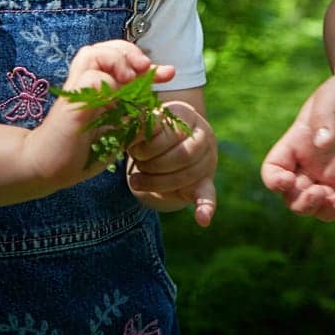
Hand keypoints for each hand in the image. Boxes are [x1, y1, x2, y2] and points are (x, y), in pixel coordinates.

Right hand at [25, 40, 175, 192]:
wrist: (49, 169)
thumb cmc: (82, 151)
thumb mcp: (117, 131)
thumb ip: (133, 115)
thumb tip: (157, 106)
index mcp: (97, 87)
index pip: (121, 60)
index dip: (145, 62)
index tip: (168, 73)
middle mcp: (85, 82)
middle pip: (106, 47)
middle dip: (131, 53)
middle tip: (145, 69)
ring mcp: (77, 89)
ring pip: (94, 53)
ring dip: (117, 60)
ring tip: (128, 80)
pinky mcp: (72, 101)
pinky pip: (91, 77)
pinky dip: (107, 83)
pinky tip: (114, 99)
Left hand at [126, 100, 217, 226]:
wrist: (166, 148)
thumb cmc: (149, 134)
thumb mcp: (143, 124)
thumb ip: (138, 124)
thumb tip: (126, 127)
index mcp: (187, 114)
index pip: (172, 131)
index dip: (149, 144)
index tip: (133, 148)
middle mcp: (203, 135)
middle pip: (183, 154)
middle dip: (153, 164)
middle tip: (136, 165)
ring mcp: (207, 159)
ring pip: (186, 175)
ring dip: (157, 182)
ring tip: (136, 181)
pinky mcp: (206, 182)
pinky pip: (208, 195)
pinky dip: (205, 207)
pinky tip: (202, 219)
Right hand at [260, 69, 334, 221]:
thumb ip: (325, 116)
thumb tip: (321, 144)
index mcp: (297, 143)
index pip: (273, 169)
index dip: (274, 181)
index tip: (287, 181)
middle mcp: (311, 164)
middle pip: (294, 198)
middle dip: (303, 203)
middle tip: (321, 192)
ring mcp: (334, 174)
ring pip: (321, 208)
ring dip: (328, 211)